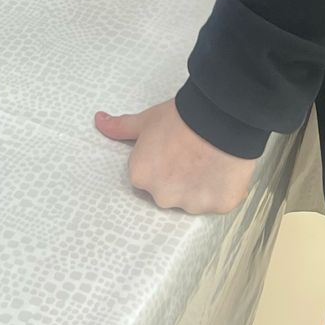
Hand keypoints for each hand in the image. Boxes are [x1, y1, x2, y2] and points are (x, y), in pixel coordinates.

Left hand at [95, 98, 256, 213]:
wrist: (219, 117)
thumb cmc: (180, 118)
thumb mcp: (146, 121)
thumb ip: (121, 127)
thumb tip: (99, 120)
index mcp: (141, 177)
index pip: (148, 177)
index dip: (162, 162)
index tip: (174, 149)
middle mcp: (162, 196)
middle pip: (169, 192)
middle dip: (180, 178)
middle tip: (193, 154)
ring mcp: (191, 204)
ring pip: (195, 200)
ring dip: (202, 186)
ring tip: (212, 159)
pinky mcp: (218, 206)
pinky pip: (219, 202)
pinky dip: (222, 190)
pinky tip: (226, 168)